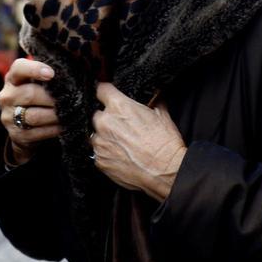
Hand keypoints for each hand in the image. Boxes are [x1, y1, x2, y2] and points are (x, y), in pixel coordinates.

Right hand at [0, 59, 60, 164]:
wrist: (22, 125)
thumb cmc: (37, 96)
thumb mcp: (37, 82)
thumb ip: (49, 76)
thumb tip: (74, 72)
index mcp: (13, 78)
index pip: (19, 68)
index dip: (35, 69)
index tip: (52, 73)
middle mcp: (7, 96)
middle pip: (30, 94)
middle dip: (52, 98)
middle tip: (70, 99)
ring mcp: (9, 116)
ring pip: (35, 116)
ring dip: (55, 115)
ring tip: (70, 113)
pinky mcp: (17, 134)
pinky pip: (38, 132)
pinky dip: (54, 129)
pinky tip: (64, 125)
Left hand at [91, 83, 186, 202]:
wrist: (166, 171)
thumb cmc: (164, 144)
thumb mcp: (161, 114)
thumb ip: (150, 102)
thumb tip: (152, 97)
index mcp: (118, 106)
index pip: (101, 90)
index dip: (106, 92)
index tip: (107, 95)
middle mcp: (105, 123)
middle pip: (97, 114)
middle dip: (108, 118)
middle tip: (122, 126)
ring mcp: (100, 143)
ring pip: (96, 134)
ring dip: (106, 137)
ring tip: (123, 144)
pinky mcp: (100, 161)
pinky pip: (98, 153)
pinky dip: (107, 153)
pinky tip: (121, 155)